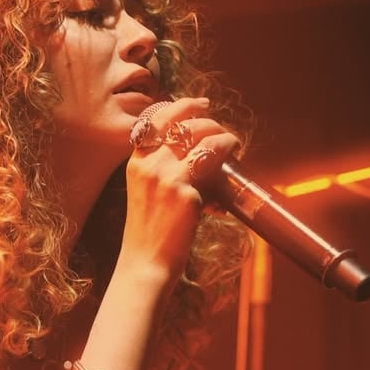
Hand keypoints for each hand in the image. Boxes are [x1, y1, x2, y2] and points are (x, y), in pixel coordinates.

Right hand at [119, 97, 240, 283]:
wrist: (145, 264)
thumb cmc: (148, 234)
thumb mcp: (146, 194)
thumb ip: (162, 172)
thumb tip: (197, 157)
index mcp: (136, 163)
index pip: (158, 120)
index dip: (183, 106)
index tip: (202, 104)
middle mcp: (150, 165)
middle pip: (185, 125)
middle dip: (210, 122)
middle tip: (223, 132)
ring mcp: (168, 178)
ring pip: (205, 139)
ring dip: (225, 138)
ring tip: (233, 145)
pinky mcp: (187, 195)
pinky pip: (215, 167)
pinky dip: (228, 167)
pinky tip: (231, 182)